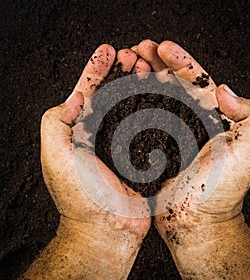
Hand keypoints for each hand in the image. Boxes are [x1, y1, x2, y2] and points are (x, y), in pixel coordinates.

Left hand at [11, 44, 150, 279]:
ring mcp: (124, 144)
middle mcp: (101, 135)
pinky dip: (156, 108)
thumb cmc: (81, 196)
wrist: (108, 229)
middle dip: (121, 71)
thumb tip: (76, 97)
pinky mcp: (143, 154)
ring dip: (140, 84)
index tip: (107, 50)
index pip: (87, 92)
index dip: (96, 70)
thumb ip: (56, 123)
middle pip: (112, 94)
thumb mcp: (57, 157)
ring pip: (133, 106)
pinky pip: (150, 126)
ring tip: (149, 65)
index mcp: (79, 132)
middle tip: (134, 53)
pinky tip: (164, 93)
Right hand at [136, 40, 249, 279]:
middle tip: (139, 47)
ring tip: (129, 61)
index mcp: (213, 118)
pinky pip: (140, 120)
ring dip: (142, 76)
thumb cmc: (223, 191)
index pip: (197, 81)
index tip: (163, 47)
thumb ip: (249, 115)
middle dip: (157, 62)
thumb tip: (224, 88)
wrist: (197, 221)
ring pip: (154, 97)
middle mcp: (191, 121)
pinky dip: (130, 102)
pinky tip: (121, 91)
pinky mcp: (152, 147)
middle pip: (172, 83)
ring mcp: (169, 133)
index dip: (181, 61)